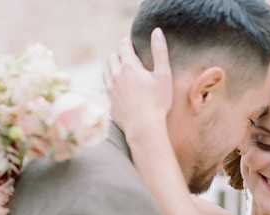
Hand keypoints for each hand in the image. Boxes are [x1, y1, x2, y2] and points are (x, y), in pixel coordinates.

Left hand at [104, 28, 172, 145]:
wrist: (143, 128)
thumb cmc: (157, 102)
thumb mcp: (163, 75)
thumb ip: (160, 52)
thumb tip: (156, 31)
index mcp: (129, 66)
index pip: (124, 45)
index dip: (127, 42)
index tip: (131, 43)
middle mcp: (116, 75)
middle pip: (112, 57)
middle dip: (120, 54)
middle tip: (128, 57)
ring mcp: (110, 89)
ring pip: (106, 71)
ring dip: (113, 67)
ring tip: (122, 70)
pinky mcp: (109, 102)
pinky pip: (106, 87)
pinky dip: (111, 83)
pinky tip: (118, 88)